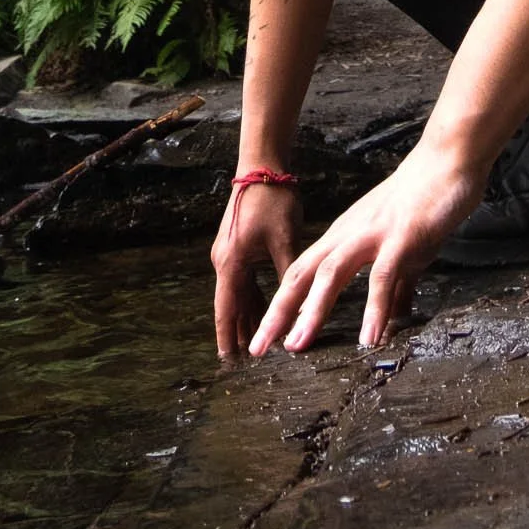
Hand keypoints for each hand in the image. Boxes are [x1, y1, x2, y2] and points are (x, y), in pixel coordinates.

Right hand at [212, 179, 302, 359]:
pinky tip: (266, 310)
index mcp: (231, 263)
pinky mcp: (238, 246)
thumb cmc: (273, 200)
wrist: (262, 166)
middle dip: (239, 332)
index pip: (226, 310)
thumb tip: (303, 306)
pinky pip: (245, 280)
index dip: (228, 338)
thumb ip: (291, 275)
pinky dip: (253, 297)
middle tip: (248, 361)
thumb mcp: (285, 240)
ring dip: (248, 316)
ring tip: (260, 342)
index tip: (230, 363)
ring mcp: (230, 253)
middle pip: (231, 306)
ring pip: (239, 294)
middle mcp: (224, 261)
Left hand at [249, 143, 483, 355]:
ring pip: (331, 273)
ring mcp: (373, 234)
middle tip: (257, 347)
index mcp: (344, 236)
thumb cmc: (424, 202)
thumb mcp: (402, 250)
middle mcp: (349, 234)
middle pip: (303, 274)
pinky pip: (382, 276)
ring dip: (311, 310)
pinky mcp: (402, 237)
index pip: (302, 273)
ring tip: (297, 345)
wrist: (448, 160)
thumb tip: (393, 320)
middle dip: (278, 312)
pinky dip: (374, 308)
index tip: (264, 337)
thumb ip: (395, 287)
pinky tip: (368, 337)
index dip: (281, 306)